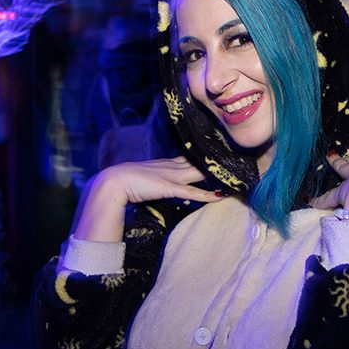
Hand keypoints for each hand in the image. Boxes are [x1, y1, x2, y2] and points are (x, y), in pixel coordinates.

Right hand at [73, 156, 222, 241]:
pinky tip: (220, 196)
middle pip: (199, 161)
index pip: (188, 157)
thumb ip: (150, 180)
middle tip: (234, 158)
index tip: (216, 153)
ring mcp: (172, 176)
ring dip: (216, 175)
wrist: (113, 182)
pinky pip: (193, 192)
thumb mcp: (140, 177)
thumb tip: (151, 183)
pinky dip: (207, 195)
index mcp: (164, 164)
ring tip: (234, 174)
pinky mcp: (170, 187)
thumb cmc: (122, 182)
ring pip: (200, 173)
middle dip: (215, 161)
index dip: (203, 156)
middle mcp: (171, 167)